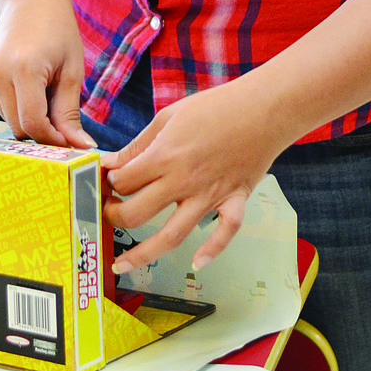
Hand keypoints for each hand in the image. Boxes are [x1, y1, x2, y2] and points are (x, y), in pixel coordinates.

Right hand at [0, 0, 96, 149]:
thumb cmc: (58, 31)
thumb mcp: (72, 71)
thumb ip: (70, 112)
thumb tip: (80, 147)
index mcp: (24, 69)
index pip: (33, 124)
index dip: (53, 138)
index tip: (70, 141)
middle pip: (19, 126)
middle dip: (43, 129)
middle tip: (62, 113)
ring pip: (10, 120)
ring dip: (30, 116)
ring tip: (45, 89)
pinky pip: (2, 107)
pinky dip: (18, 105)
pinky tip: (30, 83)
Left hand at [101, 79, 280, 271]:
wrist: (262, 108)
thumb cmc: (214, 106)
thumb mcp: (168, 116)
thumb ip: (138, 144)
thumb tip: (111, 163)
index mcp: (165, 156)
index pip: (124, 181)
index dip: (110, 182)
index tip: (108, 180)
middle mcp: (184, 181)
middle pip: (138, 213)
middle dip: (115, 216)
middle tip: (108, 212)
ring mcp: (210, 195)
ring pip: (172, 236)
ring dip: (143, 254)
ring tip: (123, 264)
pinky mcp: (234, 201)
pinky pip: (224, 233)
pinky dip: (212, 251)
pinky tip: (196, 263)